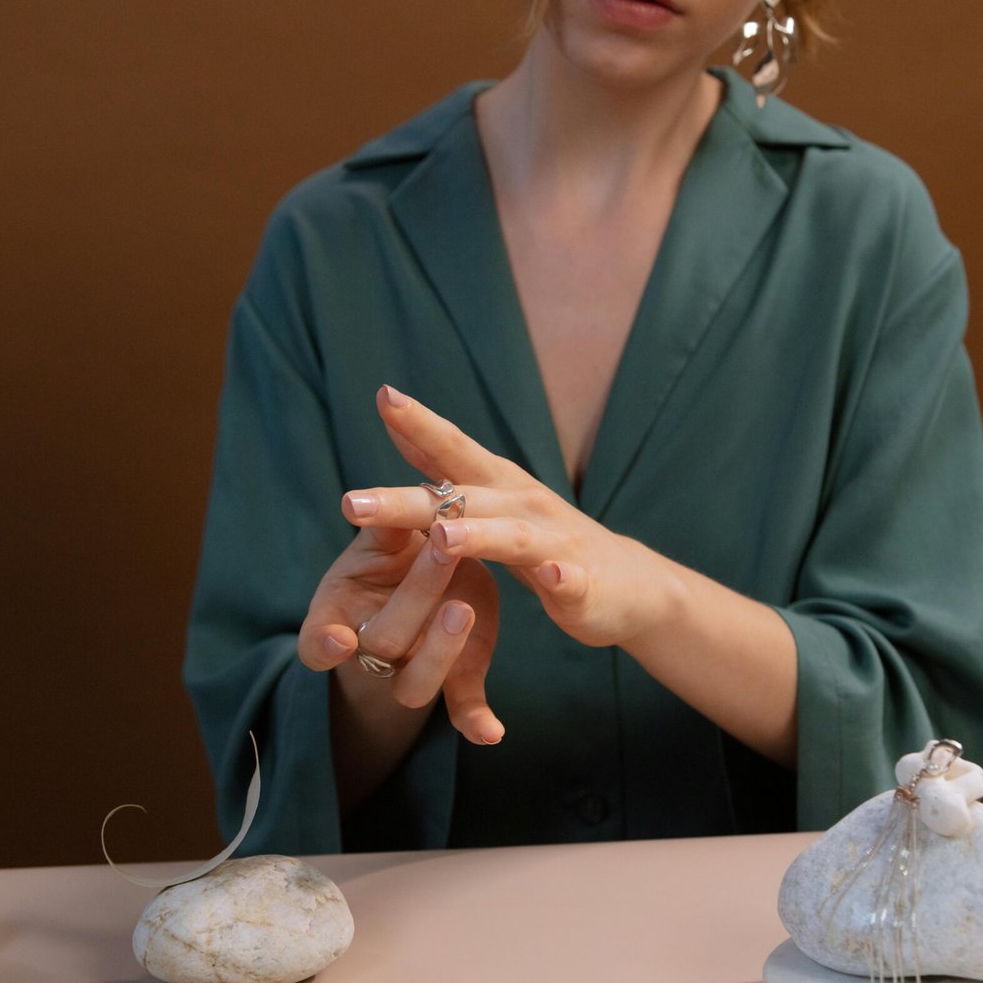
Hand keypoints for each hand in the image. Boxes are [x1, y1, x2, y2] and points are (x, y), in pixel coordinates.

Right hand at [296, 521, 503, 745]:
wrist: (431, 574)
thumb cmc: (397, 551)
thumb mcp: (386, 536)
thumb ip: (383, 529)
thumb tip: (370, 501)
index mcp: (339, 614)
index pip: (316, 641)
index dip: (323, 646)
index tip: (337, 639)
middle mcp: (369, 650)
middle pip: (384, 641)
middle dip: (414, 598)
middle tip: (443, 551)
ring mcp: (409, 670)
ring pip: (416, 684)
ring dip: (439, 652)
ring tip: (463, 609)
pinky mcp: (452, 679)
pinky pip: (460, 707)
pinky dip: (476, 720)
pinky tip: (494, 732)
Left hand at [341, 385, 676, 649]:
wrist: (630, 586)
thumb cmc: (549, 541)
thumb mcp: (495, 500)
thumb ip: (449, 467)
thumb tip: (400, 427)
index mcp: (499, 487)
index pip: (452, 450)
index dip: (419, 423)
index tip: (383, 396)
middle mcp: (525, 506)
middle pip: (461, 498)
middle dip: (407, 500)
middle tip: (352, 502)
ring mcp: (555, 544)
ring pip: (511, 537)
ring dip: (478, 535)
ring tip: (442, 536)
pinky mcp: (581, 585)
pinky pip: (568, 581)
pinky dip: (561, 577)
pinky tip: (551, 577)